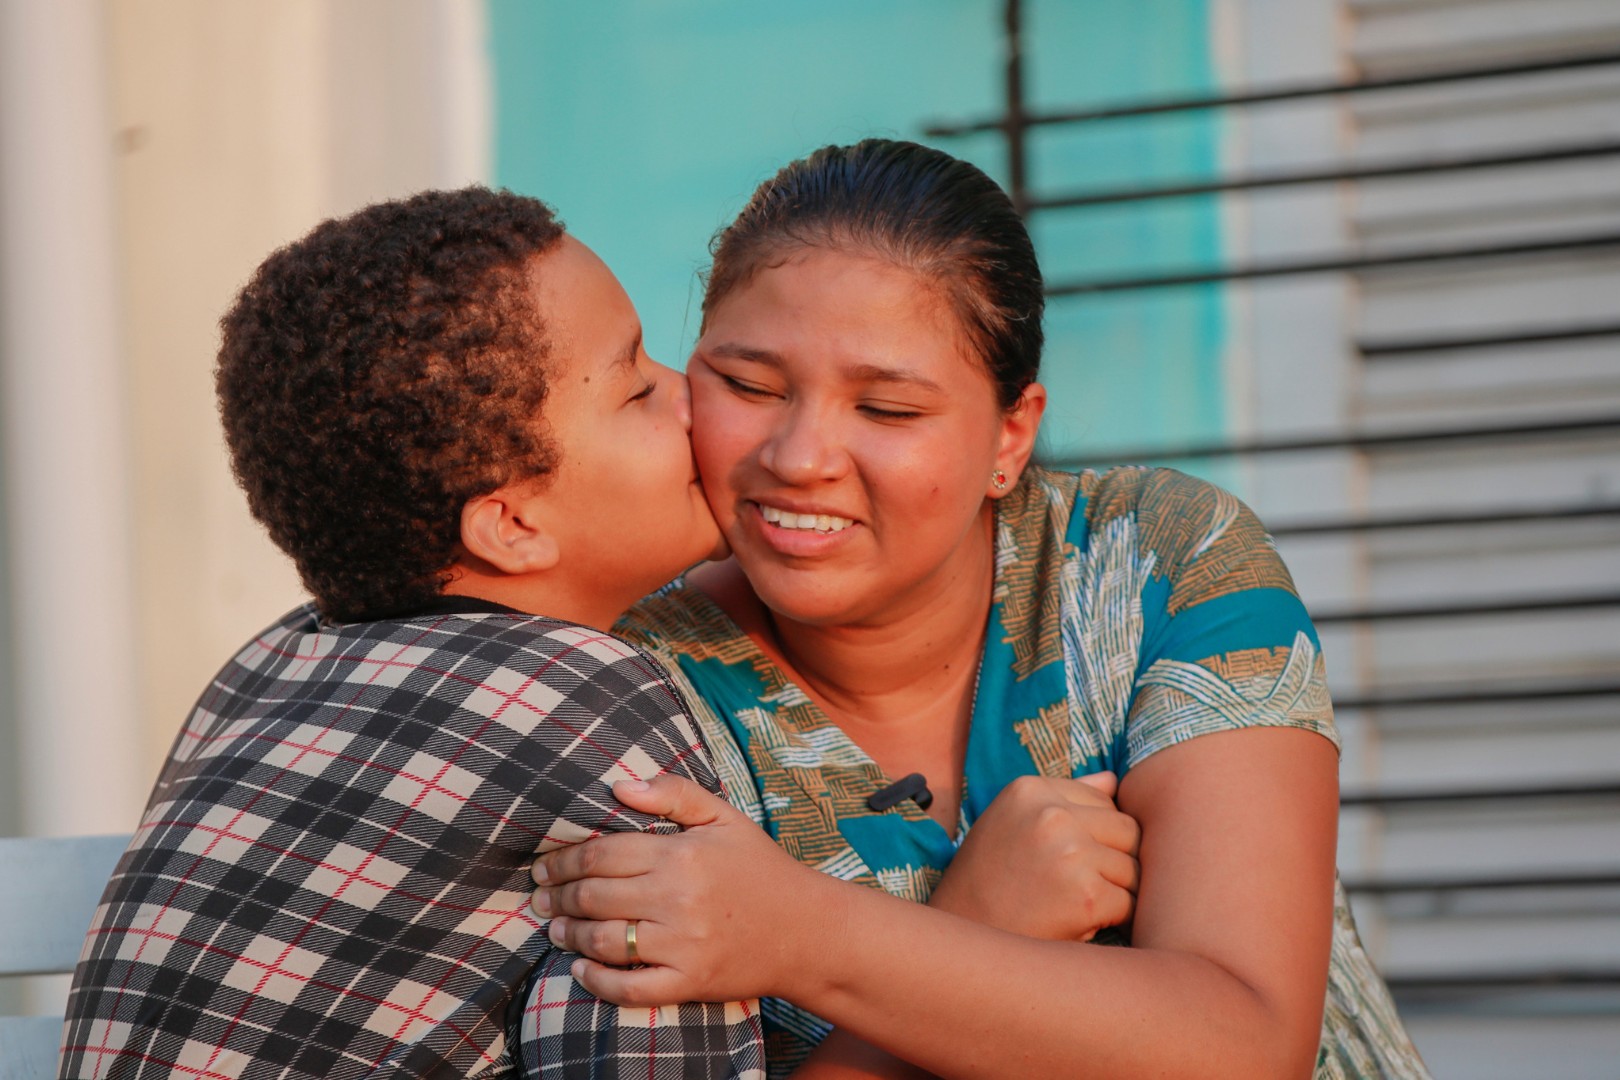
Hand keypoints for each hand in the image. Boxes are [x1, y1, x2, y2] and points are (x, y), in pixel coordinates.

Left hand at [530, 775, 832, 1005]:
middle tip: (539, 895)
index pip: (602, 854)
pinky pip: (628, 988)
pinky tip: (580, 971)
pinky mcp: (689, 982)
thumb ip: (673, 793)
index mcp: (682, 854)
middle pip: (594, 897)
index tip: (543, 863)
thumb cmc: (760, 868)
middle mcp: (678, 899)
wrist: (807, 931)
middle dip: (556, 896)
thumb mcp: (724, 818)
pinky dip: (597, 982)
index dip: (563, 859)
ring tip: (556, 927)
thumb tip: (618, 784)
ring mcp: (682, 945)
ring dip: (570, 935)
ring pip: (604, 941)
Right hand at [928, 772, 1138, 941]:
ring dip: (1117, 891)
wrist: (962, 939)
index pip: (1104, 801)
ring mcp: (1070, 853)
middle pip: (1127, 831)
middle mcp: (1051, 814)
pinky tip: (1081, 924)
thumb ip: (1063, 797)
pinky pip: (1130, 903)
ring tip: (1077, 905)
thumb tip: (1113, 780)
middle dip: (1115, 861)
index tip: (1071, 860)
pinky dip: (1114, 919)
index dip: (1096, 836)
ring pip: (1133, 868)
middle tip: (1083, 886)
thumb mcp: (1012, 821)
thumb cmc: (988, 881)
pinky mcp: (1086, 895)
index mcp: (1031, 790)